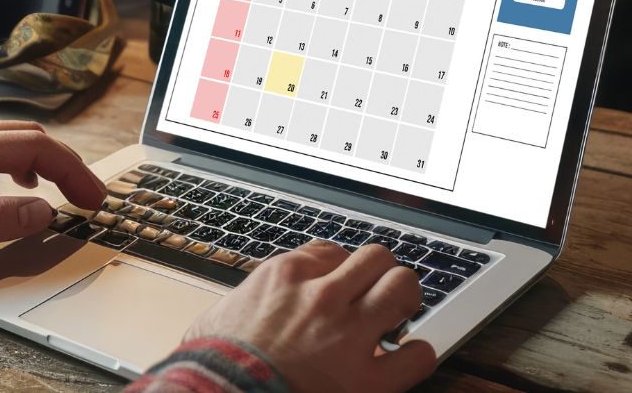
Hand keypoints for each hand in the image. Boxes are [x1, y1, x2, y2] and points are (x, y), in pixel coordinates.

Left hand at [0, 119, 105, 273]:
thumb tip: (41, 211)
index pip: (35, 145)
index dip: (71, 169)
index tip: (92, 198)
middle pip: (31, 137)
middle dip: (67, 165)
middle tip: (90, 199)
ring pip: (16, 142)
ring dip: (47, 164)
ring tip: (67, 193)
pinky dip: (23, 167)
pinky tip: (24, 188)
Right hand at [186, 240, 435, 391]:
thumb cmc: (214, 364)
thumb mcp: (223, 312)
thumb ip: (253, 297)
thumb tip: (256, 303)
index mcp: (285, 276)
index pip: (333, 251)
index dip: (342, 270)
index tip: (343, 286)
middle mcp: (320, 295)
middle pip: (376, 258)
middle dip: (382, 275)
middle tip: (381, 294)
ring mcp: (346, 333)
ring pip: (402, 287)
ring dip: (405, 300)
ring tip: (399, 317)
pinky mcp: (364, 379)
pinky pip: (416, 355)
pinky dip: (417, 356)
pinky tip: (407, 360)